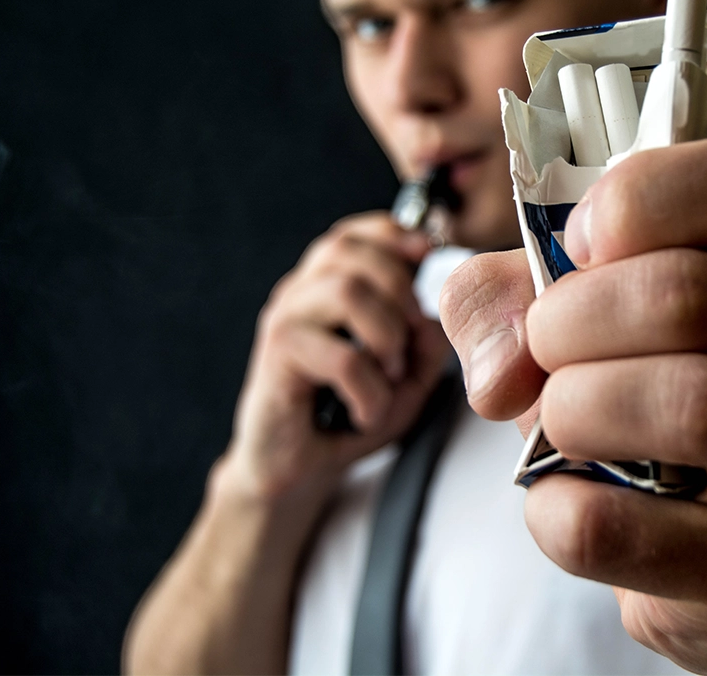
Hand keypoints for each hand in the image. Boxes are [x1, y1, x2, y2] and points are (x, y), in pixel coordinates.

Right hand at [227, 212, 449, 506]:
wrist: (293, 472)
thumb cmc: (342, 420)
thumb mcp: (403, 380)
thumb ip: (425, 345)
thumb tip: (431, 319)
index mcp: (325, 286)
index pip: (353, 234)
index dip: (391, 235)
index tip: (425, 257)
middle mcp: (300, 295)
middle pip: (351, 252)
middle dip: (399, 293)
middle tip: (407, 345)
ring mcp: (284, 322)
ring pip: (346, 293)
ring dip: (386, 339)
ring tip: (387, 378)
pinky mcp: (276, 360)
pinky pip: (343, 359)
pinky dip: (371, 392)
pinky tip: (366, 412)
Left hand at [440, 138, 706, 671]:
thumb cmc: (651, 399)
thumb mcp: (580, 316)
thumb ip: (506, 296)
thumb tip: (500, 368)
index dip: (643, 199)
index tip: (580, 242)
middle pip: (689, 294)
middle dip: (569, 318)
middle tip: (545, 346)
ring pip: (691, 401)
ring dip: (573, 405)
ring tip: (557, 417)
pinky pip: (616, 527)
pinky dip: (552, 510)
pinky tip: (562, 497)